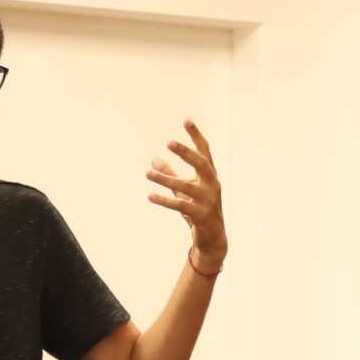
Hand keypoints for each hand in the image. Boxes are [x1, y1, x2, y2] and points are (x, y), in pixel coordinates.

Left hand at [147, 119, 226, 268]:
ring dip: (166, 179)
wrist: (212, 239)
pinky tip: (150, 195)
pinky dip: (165, 200)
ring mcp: (209, 201)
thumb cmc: (198, 210)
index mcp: (209, 176)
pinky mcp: (202, 216)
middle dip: (186, 152)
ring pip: (186, 186)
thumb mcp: (183, 190)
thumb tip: (153, 158)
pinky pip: (181, 206)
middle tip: (169, 142)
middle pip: (201, 164)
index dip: (196, 136)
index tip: (187, 120)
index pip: (204, 151)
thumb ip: (170, 174)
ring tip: (147, 173)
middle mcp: (212, 185)